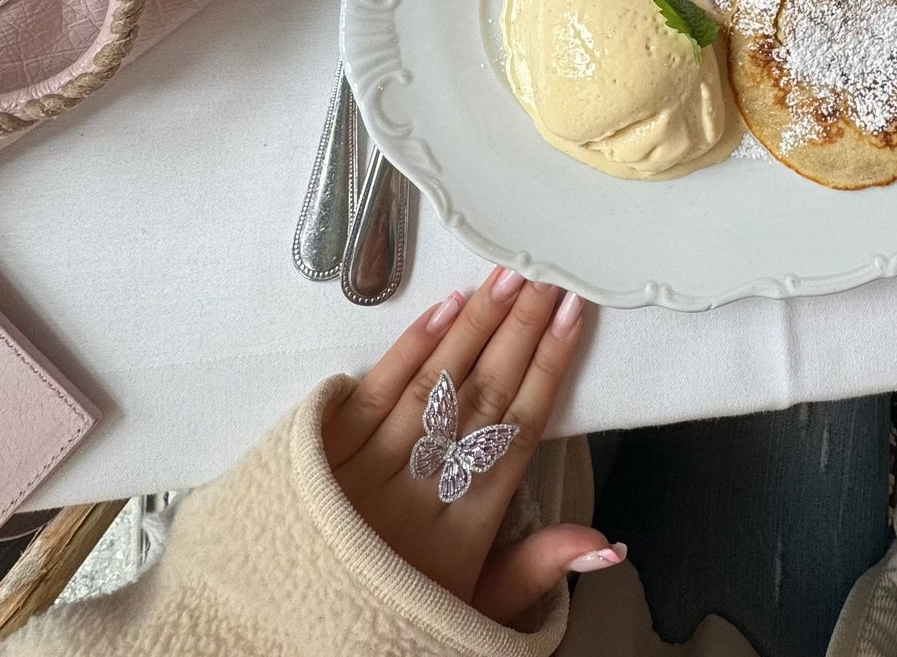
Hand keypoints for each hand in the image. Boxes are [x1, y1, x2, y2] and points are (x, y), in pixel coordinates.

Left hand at [321, 269, 624, 624]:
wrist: (288, 636)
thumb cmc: (395, 614)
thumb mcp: (475, 612)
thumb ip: (538, 569)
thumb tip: (608, 542)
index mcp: (464, 529)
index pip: (519, 431)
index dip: (549, 368)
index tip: (573, 316)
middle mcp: (421, 491)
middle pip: (483, 395)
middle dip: (521, 328)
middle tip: (549, 275)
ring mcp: (370, 468)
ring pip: (435, 383)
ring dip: (475, 324)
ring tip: (508, 275)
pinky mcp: (325, 452)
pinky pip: (375, 391)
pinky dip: (411, 347)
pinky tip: (445, 307)